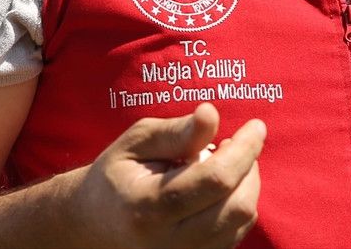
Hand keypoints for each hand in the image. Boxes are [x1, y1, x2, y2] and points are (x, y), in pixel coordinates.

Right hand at [77, 103, 265, 248]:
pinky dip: (239, 205)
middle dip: (249, 167)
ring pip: (242, 222)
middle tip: (233, 144)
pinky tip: (220, 188)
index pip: (215, 180)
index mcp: (148, 207)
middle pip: (237, 206)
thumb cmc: (117, 174)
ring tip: (222, 163)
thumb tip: (211, 114)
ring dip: (246, 185)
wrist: (94, 223)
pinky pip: (235, 235)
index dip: (244, 150)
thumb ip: (176, 131)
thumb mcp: (137, 142)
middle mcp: (167, 243)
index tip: (256, 126)